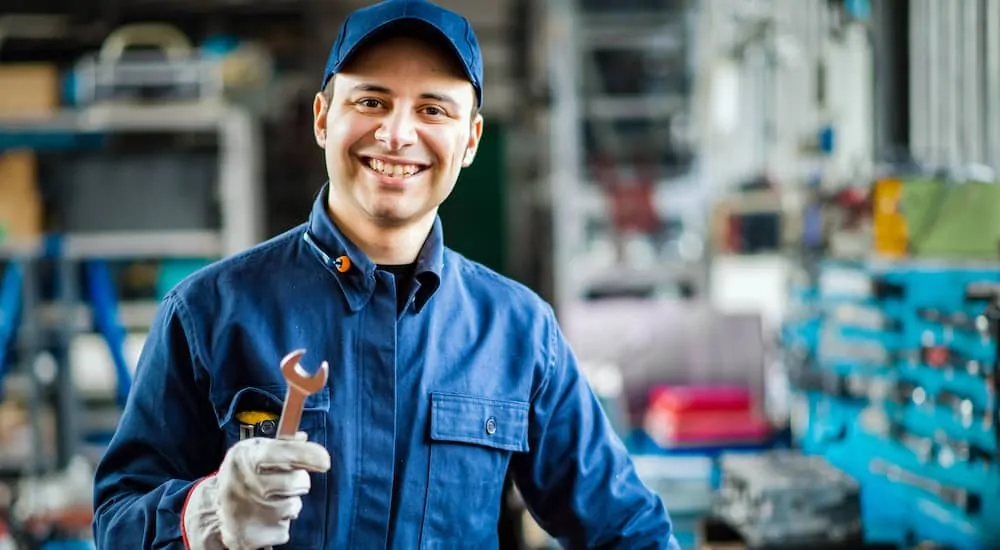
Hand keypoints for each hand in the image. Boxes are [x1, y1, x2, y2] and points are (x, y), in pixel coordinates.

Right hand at [182, 432, 330, 549]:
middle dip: (299, 481)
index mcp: (244, 458)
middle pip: (295, 482)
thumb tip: (303, 438)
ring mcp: (248, 512)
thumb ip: (281, 444)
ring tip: (269, 501)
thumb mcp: (254, 451)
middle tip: (285, 482)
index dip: (305, 455)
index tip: (324, 460)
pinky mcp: (253, 537)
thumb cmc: (242, 476)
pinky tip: (265, 517)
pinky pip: (285, 529)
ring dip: (289, 503)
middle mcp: (244, 484)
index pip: (279, 453)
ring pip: (293, 507)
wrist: (214, 511)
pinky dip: (280, 524)